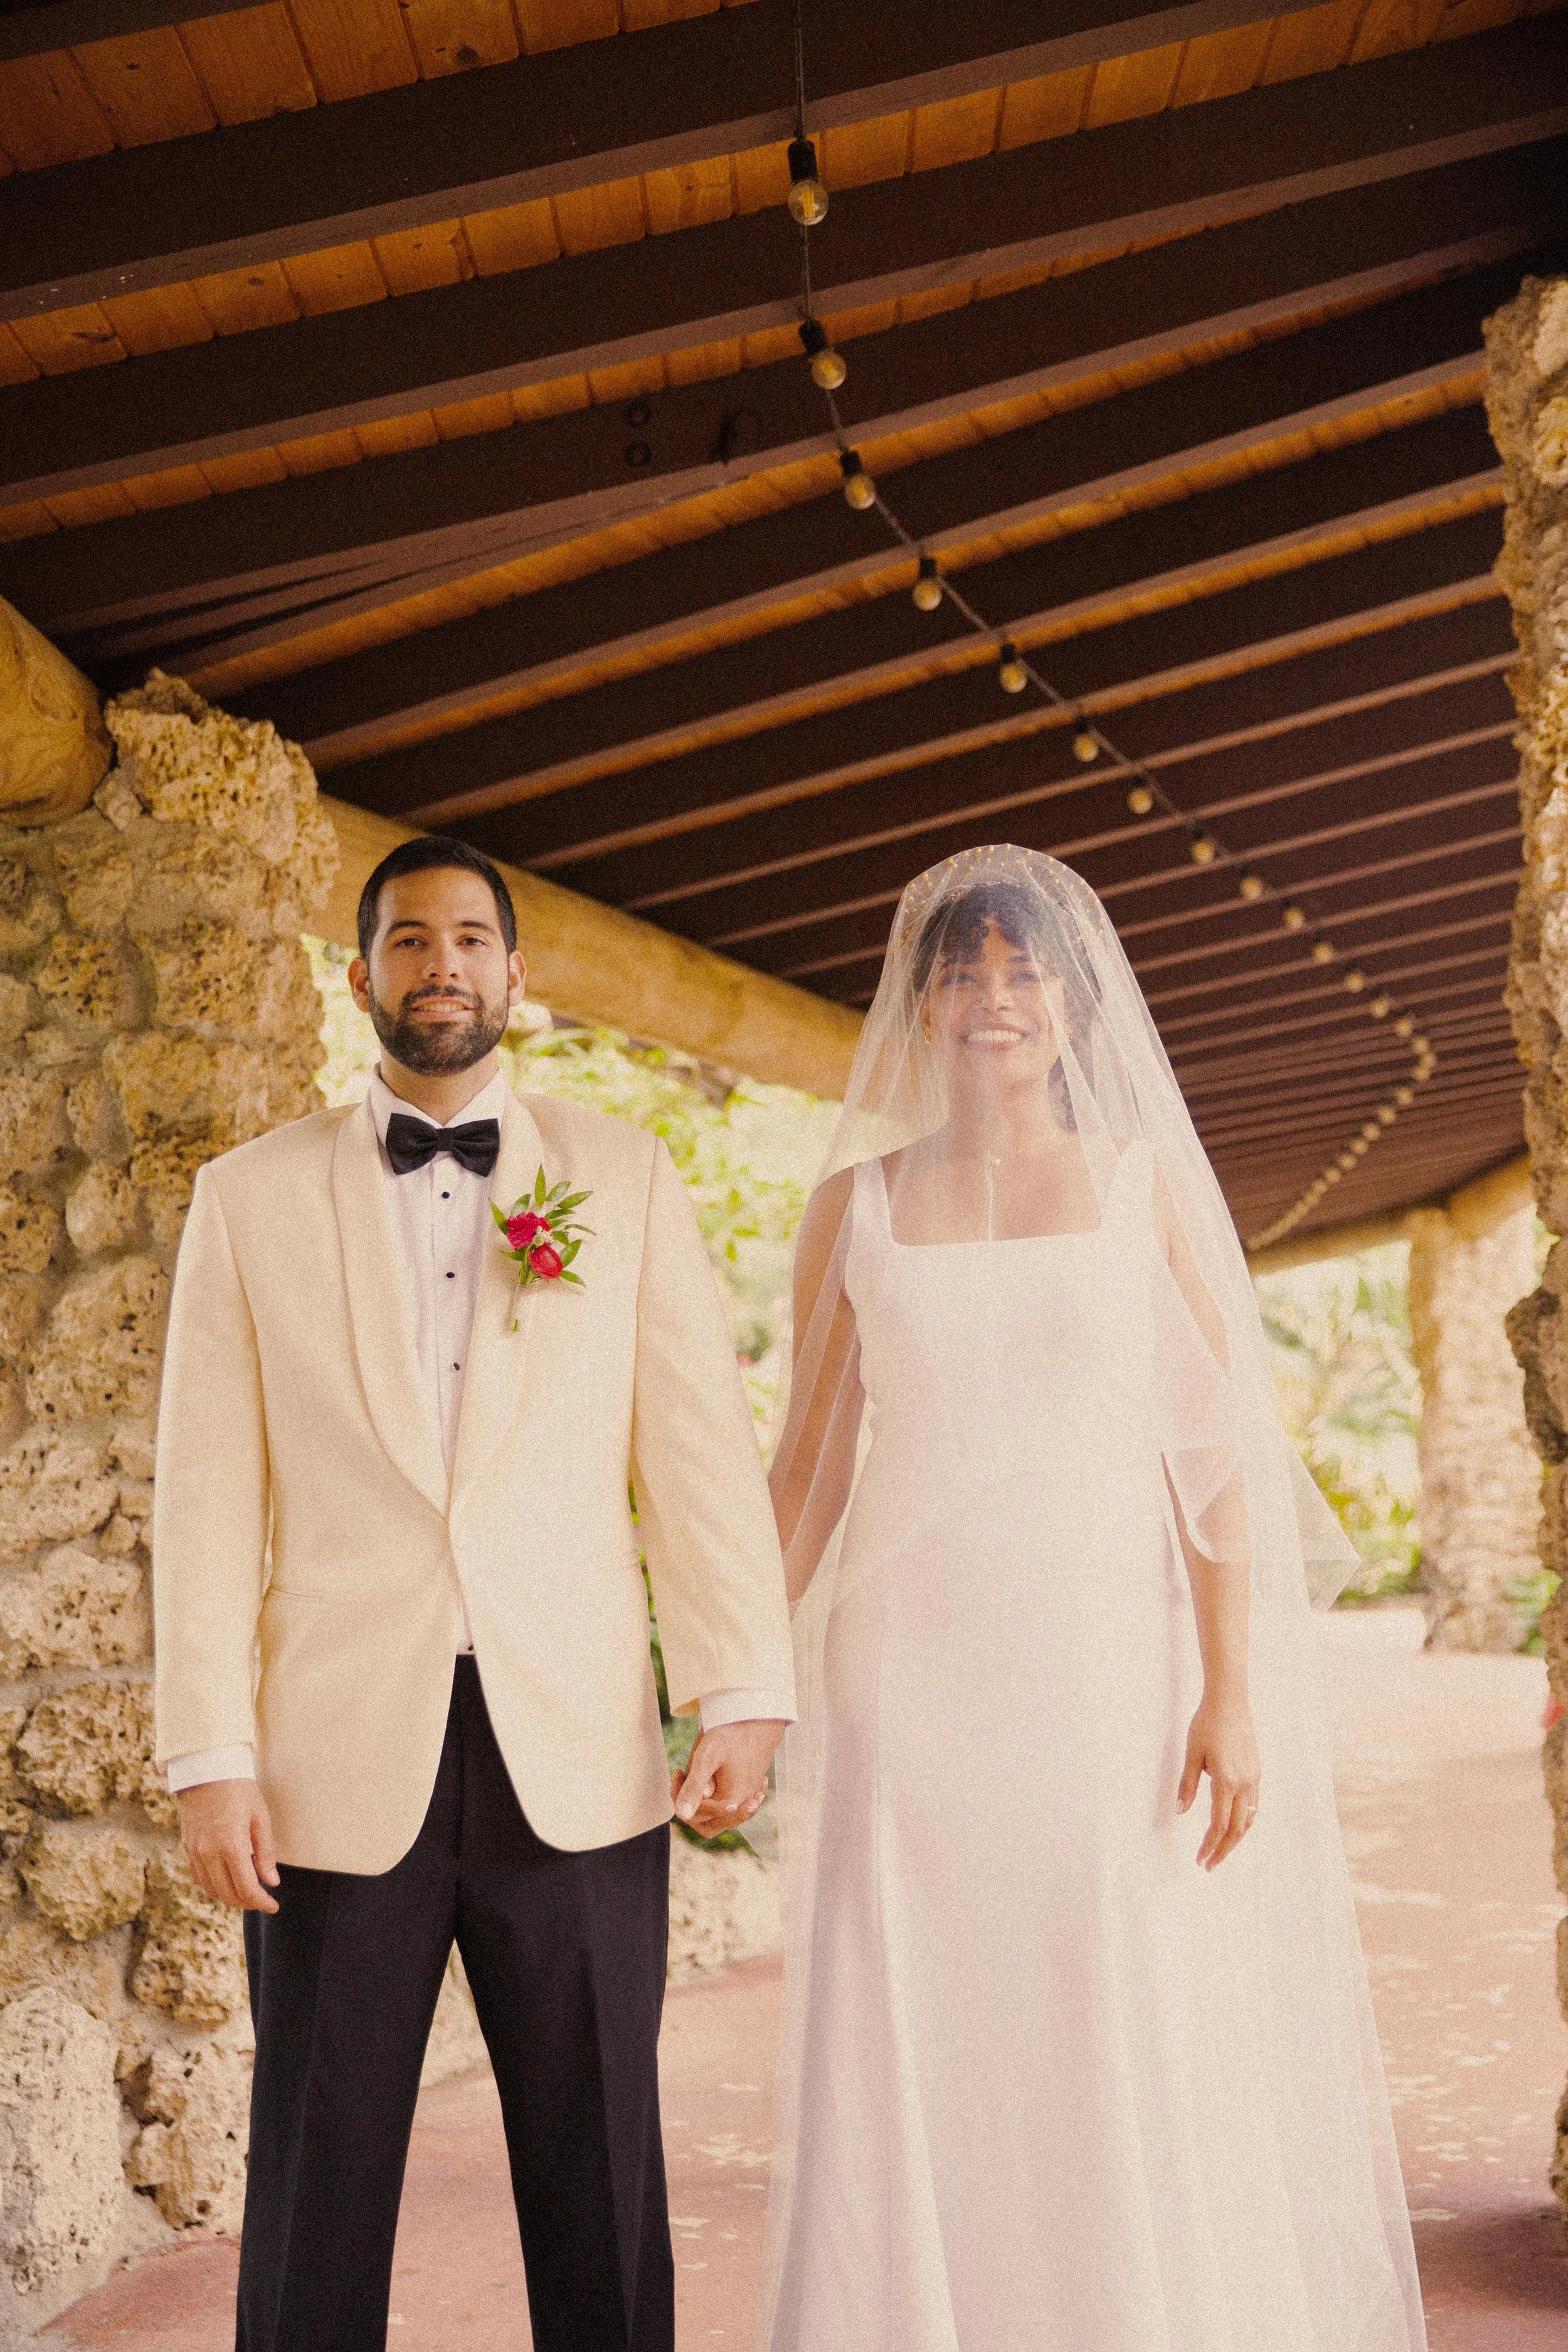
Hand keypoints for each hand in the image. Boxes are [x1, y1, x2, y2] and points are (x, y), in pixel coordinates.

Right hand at [177, 1778, 280, 1911]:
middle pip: (228, 1894)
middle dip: (247, 1903)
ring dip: (230, 1897)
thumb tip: (272, 1882)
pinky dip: (213, 1886)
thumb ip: (265, 1852)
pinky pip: (198, 1878)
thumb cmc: (238, 1789)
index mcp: (231, 1846)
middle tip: (263, 1901)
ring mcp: (195, 1852)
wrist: (206, 1769)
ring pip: (211, 1890)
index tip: (273, 1906)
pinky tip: (226, 1881)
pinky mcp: (186, 1848)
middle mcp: (209, 1854)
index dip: (261, 1902)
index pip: (246, 1888)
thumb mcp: (260, 1817)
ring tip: (247, 1894)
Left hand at [670, 1719, 783, 1840]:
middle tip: (685, 1778)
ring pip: (722, 1816)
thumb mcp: (707, 1757)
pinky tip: (715, 1781)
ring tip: (698, 1779)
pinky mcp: (752, 1788)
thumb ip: (694, 1788)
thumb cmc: (732, 1734)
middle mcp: (743, 1804)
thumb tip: (682, 1815)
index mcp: (731, 1801)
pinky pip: (735, 1806)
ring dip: (706, 1803)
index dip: (681, 1796)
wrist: (758, 1716)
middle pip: (709, 1822)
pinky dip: (720, 1798)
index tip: (678, 1771)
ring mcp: (749, 1797)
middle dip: (693, 1804)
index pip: (696, 1815)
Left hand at [1177, 1690, 1258, 1869]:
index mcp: (1226, 1781)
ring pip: (1248, 1819)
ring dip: (1235, 1838)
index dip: (1210, 1845)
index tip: (1200, 1860)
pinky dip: (1244, 1822)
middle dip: (1223, 1849)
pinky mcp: (1256, 1771)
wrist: (1230, 1701)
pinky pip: (1253, 1805)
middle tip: (1210, 1865)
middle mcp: (1244, 1784)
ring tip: (1221, 1850)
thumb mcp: (1191, 1754)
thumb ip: (1187, 1785)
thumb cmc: (1207, 1724)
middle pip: (1237, 1829)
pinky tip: (1235, 1826)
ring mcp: (1253, 1778)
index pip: (1219, 1824)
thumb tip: (1180, 1812)